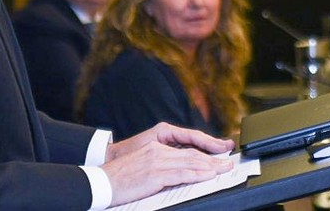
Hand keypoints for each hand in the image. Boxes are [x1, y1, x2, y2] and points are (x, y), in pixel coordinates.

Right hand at [101, 122, 234, 205]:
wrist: (101, 181)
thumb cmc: (120, 178)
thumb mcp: (142, 165)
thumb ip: (161, 165)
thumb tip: (179, 172)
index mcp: (156, 146)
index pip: (187, 149)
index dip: (205, 152)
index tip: (219, 156)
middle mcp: (159, 150)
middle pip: (193, 154)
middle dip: (213, 159)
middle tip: (228, 163)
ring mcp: (157, 161)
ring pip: (191, 162)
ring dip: (211, 167)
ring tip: (224, 170)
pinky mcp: (155, 174)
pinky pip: (182, 173)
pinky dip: (198, 174)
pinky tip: (208, 176)